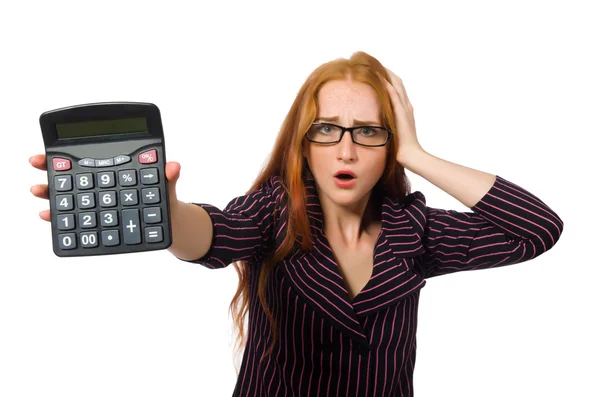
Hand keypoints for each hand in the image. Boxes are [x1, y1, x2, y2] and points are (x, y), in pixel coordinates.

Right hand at [29, 154, 182, 221]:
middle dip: (50, 168)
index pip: (88, 156)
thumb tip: (173, 166)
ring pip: (67, 195)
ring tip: (39, 190)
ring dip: (50, 192)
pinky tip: (49, 216)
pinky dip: (58, 218)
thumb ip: (168, 177)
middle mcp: (99, 184)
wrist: (164, 225)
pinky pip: (73, 219)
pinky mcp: (95, 221)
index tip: (51, 151)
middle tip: (38, 162)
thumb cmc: (161, 200)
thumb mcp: (165, 187)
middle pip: (71, 173)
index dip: (67, 151)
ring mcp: (95, 202)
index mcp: (113, 169)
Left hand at [378, 67, 423, 165]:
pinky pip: (394, 96)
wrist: (411, 155)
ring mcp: (405, 109)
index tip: (377, 71)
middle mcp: (406, 106)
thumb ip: (388, 125)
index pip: (396, 88)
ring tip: (376, 65)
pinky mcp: (402, 114)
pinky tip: (380, 78)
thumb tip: (376, 124)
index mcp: (404, 109)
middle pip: (397, 82)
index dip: (388, 78)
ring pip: (397, 85)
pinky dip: (388, 85)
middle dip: (387, 72)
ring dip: (387, 74)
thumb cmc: (401, 148)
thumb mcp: (393, 133)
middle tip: (375, 62)